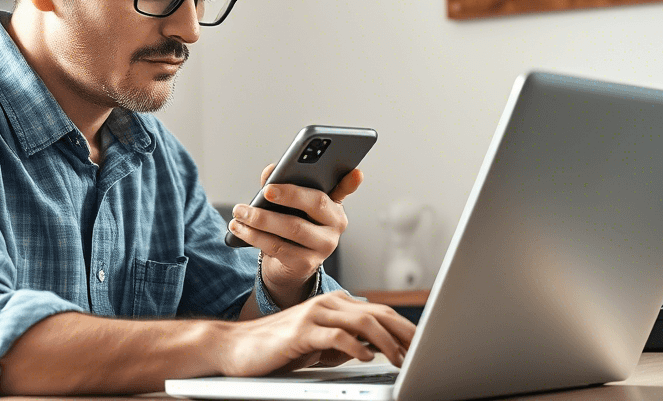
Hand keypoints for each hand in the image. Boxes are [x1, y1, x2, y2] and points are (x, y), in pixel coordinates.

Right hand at [219, 291, 414, 375]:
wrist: (237, 347)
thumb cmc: (280, 348)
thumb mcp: (321, 345)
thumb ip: (348, 342)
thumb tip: (378, 348)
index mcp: (336, 305)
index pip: (380, 312)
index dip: (405, 328)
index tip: (424, 344)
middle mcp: (328, 304)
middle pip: (377, 312)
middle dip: (403, 332)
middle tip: (422, 350)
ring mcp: (313, 314)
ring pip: (361, 321)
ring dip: (385, 341)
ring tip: (399, 358)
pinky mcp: (300, 331)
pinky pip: (334, 336)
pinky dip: (355, 347)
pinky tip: (367, 358)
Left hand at [227, 164, 363, 305]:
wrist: (288, 267)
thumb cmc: (290, 226)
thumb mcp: (288, 205)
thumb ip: (280, 183)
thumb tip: (271, 170)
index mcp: (334, 205)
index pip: (343, 189)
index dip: (350, 182)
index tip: (355, 171)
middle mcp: (336, 225)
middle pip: (315, 203)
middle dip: (288, 194)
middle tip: (265, 190)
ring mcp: (324, 247)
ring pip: (293, 227)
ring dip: (261, 219)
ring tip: (240, 212)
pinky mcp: (306, 264)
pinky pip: (278, 247)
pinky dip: (255, 236)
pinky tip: (240, 229)